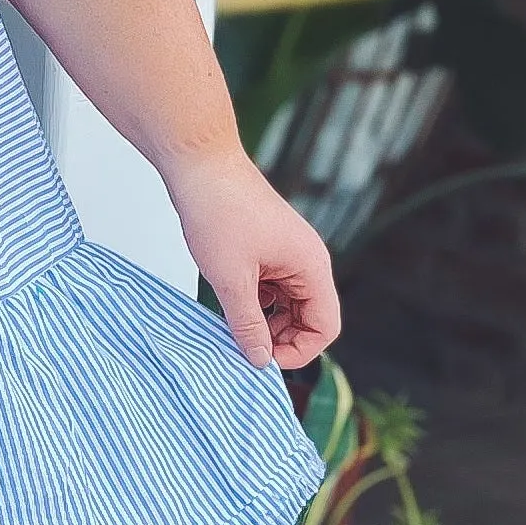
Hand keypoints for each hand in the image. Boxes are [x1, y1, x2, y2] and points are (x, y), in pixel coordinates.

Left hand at [168, 146, 340, 367]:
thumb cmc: (219, 212)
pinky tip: (227, 301)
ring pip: (288, 304)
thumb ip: (247, 323)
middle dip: (280, 338)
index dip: (298, 351)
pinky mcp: (268, 247)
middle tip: (242, 345)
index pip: (325, 326)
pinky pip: (271, 287)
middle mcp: (307, 260)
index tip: (262, 359)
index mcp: (311, 266)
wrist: (200, 163)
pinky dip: (254, 300)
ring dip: (265, 320)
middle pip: (309, 318)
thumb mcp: (231, 278)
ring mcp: (288, 253)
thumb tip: (259, 361)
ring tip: (231, 323)